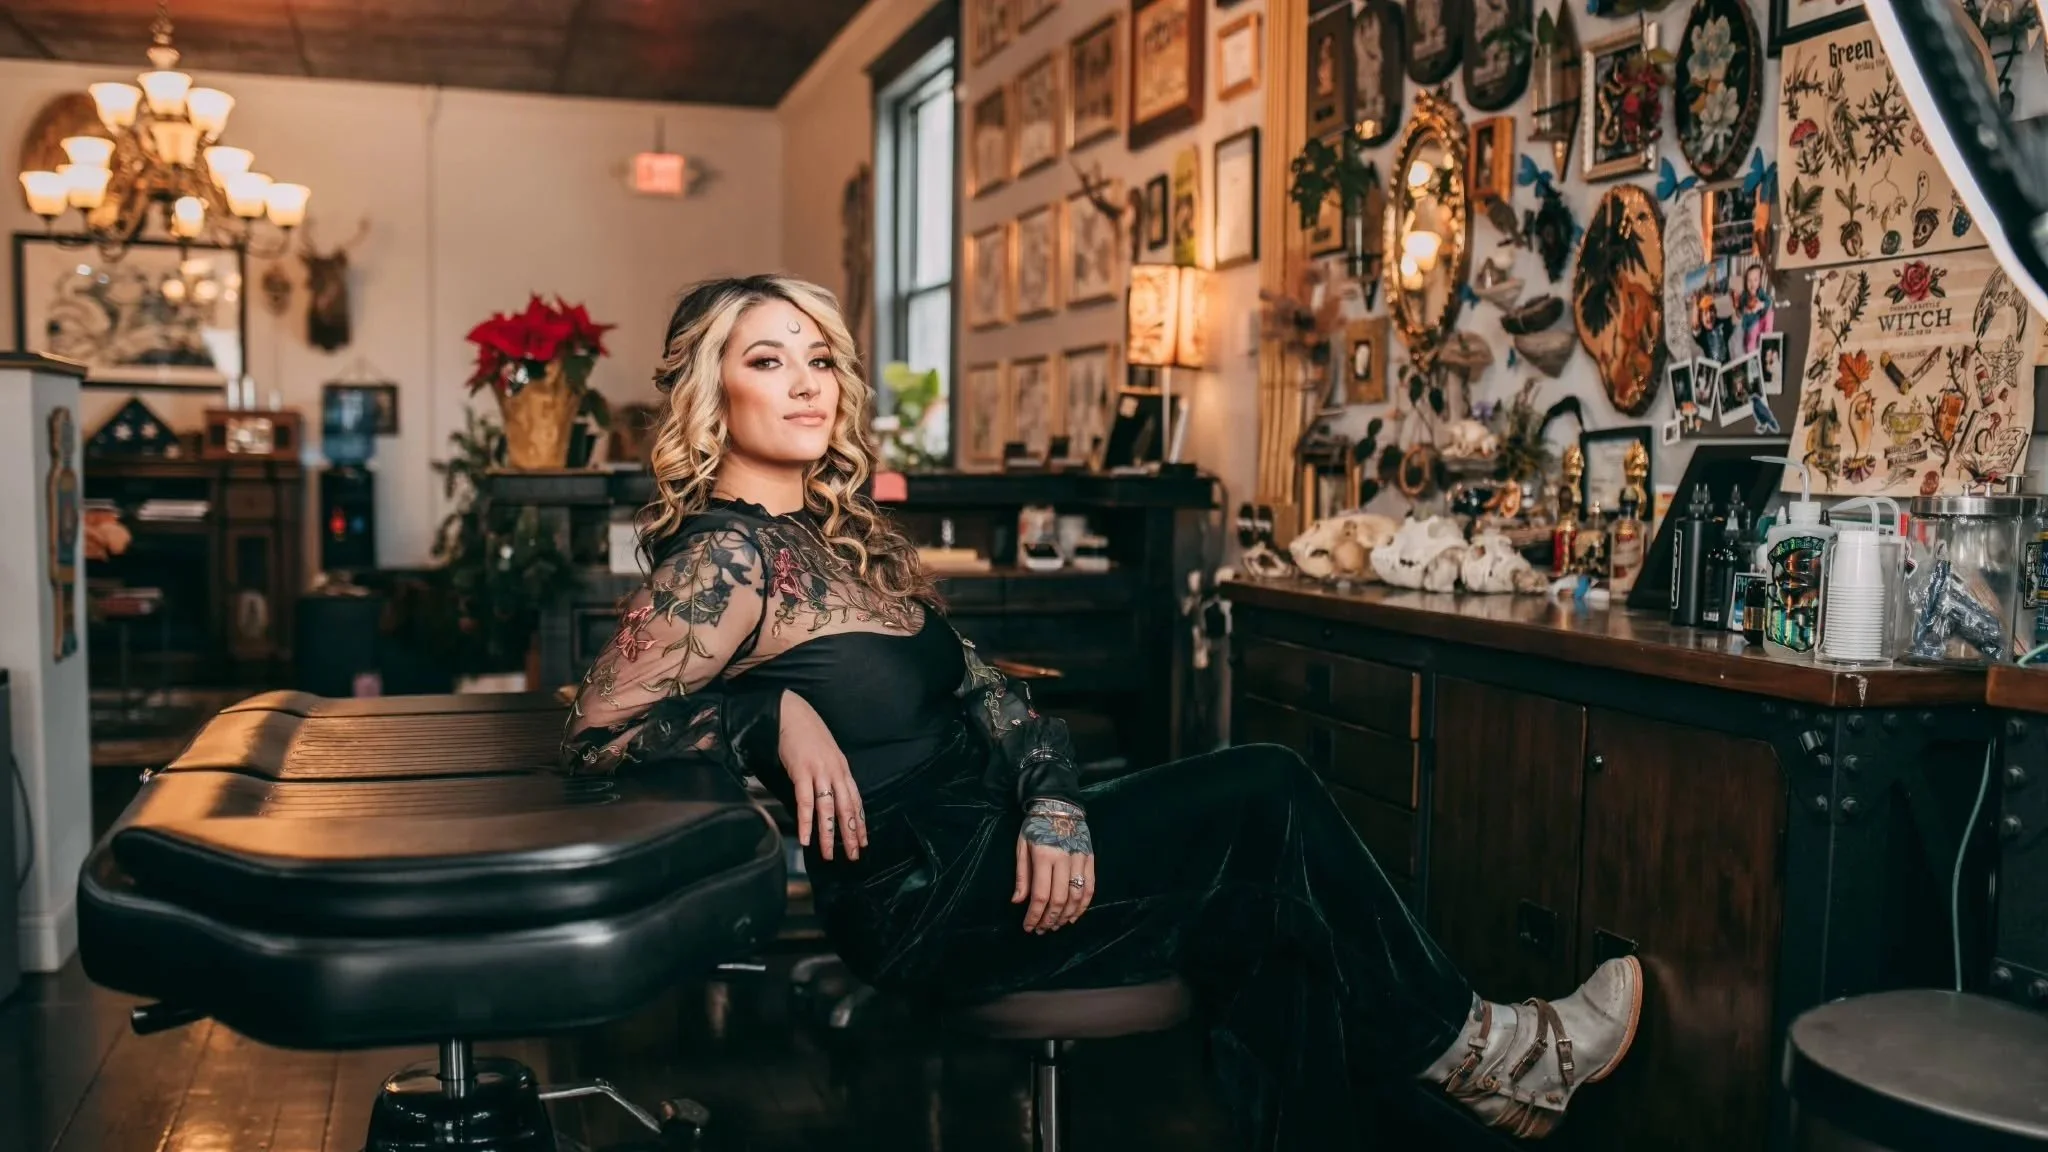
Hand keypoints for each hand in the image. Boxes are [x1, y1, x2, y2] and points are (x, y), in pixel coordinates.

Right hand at [779, 690, 864, 860]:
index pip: (856, 801)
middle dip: (851, 834)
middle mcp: (836, 771)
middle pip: (847, 808)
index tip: (863, 841)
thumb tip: (831, 794)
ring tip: (829, 854)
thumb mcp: (826, 753)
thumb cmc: (807, 733)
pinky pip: (806, 802)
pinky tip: (805, 838)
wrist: (791, 712)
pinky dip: (806, 822)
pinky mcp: (802, 771)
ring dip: (829, 834)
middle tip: (854, 855)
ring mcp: (820, 772)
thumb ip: (831, 773)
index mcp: (842, 768)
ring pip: (828, 809)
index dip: (859, 822)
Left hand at [1012, 798, 1093, 932]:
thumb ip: (1022, 875)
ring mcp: (1080, 860)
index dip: (1034, 915)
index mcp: (1044, 856)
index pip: (1040, 895)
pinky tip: (1074, 915)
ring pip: (1077, 897)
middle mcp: (1064, 860)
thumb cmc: (1035, 826)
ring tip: (1056, 925)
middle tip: (1042, 929)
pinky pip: (1090, 887)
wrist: (1059, 804)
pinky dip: (1083, 905)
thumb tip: (1018, 902)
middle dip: (1050, 919)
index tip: (1028, 927)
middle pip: (1060, 899)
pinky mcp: (1090, 859)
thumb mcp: (1022, 847)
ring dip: (1066, 915)